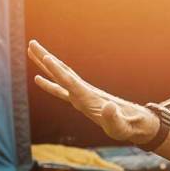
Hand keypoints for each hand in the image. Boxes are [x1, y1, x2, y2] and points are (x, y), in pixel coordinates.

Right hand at [28, 40, 158, 143]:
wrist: (137, 123)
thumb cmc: (128, 127)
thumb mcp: (121, 127)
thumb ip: (114, 119)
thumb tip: (108, 107)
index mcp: (89, 98)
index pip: (70, 81)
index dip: (58, 70)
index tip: (46, 57)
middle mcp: (84, 92)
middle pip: (62, 72)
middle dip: (46, 59)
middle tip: (32, 43)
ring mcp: (82, 95)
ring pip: (61, 76)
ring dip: (46, 64)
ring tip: (32, 51)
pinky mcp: (82, 100)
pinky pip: (62, 89)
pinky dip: (49, 83)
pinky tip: (38, 79)